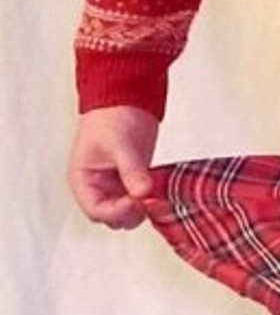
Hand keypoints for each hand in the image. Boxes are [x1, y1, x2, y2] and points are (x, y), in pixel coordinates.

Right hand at [67, 105, 159, 229]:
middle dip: (132, 212)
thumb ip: (131, 171)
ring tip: (158, 194)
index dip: (117, 211)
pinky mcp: (132, 181)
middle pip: (114, 217)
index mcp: (83, 179)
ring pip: (129, 213)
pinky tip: (161, 191)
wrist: (125, 97)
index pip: (96, 211)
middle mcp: (97, 187)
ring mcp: (115, 186)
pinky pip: (141, 201)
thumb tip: (143, 193)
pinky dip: (151, 200)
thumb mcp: (120, 144)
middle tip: (151, 199)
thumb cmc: (110, 115)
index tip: (137, 201)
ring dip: (144, 208)